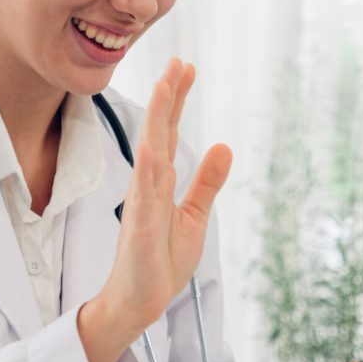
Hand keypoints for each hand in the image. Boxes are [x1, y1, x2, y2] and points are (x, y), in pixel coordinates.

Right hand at [79, 58, 231, 361]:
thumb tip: (224, 146)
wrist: (140, 300)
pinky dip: (147, 168)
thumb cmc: (162, 260)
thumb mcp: (194, 216)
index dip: (178, 100)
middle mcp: (148, 184)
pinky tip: (151, 144)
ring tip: (167, 86)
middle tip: (179, 61)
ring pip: (150, 151)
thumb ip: (206, 182)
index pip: (169, 131)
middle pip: (158, 131)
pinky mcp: (139, 225)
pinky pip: (143, 193)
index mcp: (160, 181)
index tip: (187, 68)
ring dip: (158, 119)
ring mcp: (141, 202)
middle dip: (169, 96)